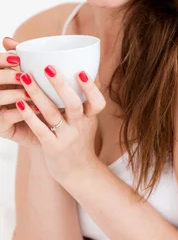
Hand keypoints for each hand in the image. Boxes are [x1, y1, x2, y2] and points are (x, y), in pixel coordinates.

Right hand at [0, 37, 43, 147]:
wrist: (47, 130)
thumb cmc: (43, 99)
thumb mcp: (38, 80)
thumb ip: (29, 61)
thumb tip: (10, 39)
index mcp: (1, 78)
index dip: (1, 60)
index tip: (17, 59)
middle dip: (7, 76)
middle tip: (24, 76)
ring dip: (15, 94)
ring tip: (31, 94)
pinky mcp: (1, 126)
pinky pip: (7, 117)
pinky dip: (22, 112)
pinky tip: (37, 110)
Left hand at [14, 61, 105, 185]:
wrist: (78, 172)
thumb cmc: (80, 140)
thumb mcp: (89, 120)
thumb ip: (86, 99)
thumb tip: (87, 68)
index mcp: (90, 117)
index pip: (97, 101)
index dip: (91, 87)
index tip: (80, 71)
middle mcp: (80, 126)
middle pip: (73, 103)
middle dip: (60, 85)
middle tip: (47, 67)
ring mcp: (67, 138)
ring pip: (52, 114)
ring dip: (37, 94)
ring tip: (25, 77)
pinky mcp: (53, 147)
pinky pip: (40, 130)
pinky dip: (29, 116)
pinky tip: (19, 103)